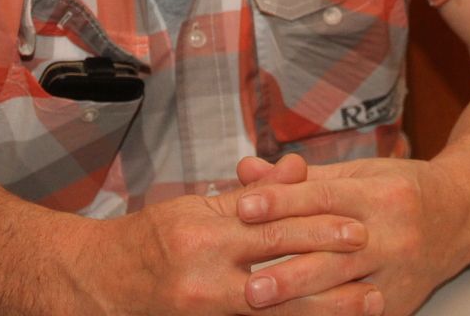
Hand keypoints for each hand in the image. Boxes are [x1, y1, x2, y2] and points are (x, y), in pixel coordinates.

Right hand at [80, 168, 377, 315]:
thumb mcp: (196, 205)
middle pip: (281, 262)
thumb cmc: (149, 240)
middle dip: (331, 261)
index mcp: (204, 228)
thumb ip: (251, 194)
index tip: (355, 221)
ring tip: (370, 302)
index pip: (271, 220)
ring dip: (329, 308)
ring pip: (279, 309)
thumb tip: (298, 168)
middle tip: (372, 256)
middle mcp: (205, 269)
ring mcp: (206, 307)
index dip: (317, 222)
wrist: (98, 284)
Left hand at [237, 155, 467, 315]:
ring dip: (300, 299)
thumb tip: (245, 170)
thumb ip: (298, 178)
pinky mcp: (401, 302)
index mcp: (378, 194)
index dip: (281, 202)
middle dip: (287, 268)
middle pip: (332, 252)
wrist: (462, 213)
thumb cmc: (398, 188)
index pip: (322, 198)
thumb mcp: (354, 172)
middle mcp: (392, 233)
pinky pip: (359, 314)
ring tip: (261, 303)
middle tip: (246, 282)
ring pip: (343, 289)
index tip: (243, 209)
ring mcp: (399, 272)